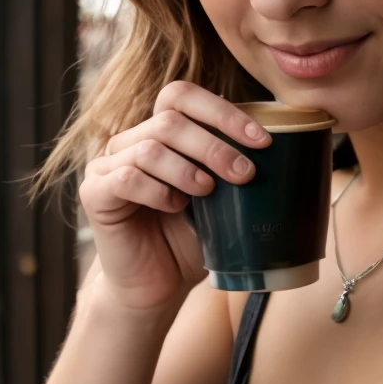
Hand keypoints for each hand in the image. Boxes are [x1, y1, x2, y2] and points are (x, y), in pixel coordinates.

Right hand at [79, 81, 270, 310]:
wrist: (155, 287)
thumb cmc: (189, 241)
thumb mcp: (221, 202)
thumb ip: (235, 172)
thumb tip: (287, 152)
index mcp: (160, 134)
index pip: (182, 96)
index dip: (222, 111)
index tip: (261, 140)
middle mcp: (130, 142)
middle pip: (170, 119)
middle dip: (214, 144)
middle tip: (245, 173)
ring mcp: (108, 165)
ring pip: (150, 146)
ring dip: (188, 168)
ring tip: (209, 192)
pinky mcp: (95, 193)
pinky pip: (126, 177)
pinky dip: (157, 190)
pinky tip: (175, 207)